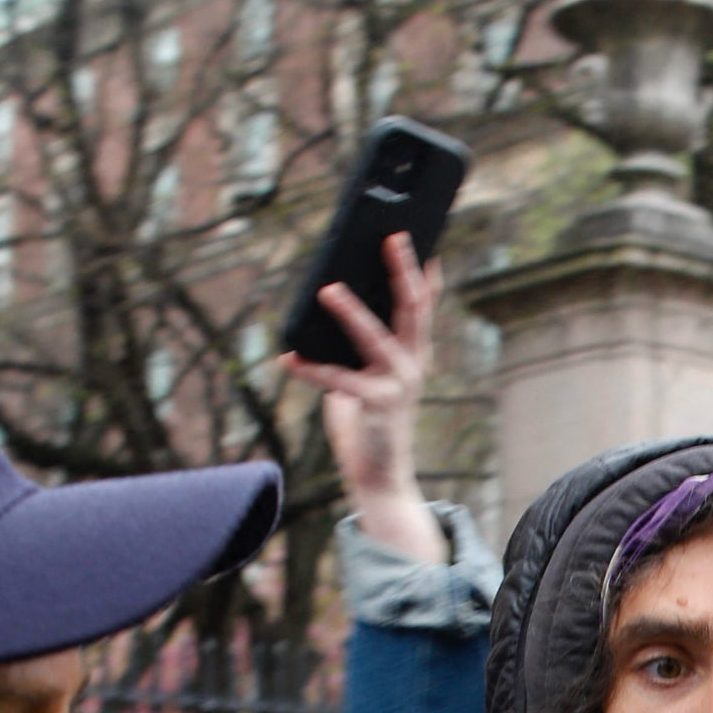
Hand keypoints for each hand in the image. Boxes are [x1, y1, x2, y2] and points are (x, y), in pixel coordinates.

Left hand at [285, 230, 446, 566]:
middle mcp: (414, 364)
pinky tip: (288, 358)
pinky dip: (310, 369)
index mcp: (414, 353)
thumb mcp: (364, 374)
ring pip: (378, 336)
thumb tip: (329, 299)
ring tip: (328, 289)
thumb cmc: (366, 421)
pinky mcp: (377, 406)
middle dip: (403, 269)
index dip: (424, 270)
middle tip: (391, 236)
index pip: (424, 304)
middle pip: (413, 307)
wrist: (380, 478)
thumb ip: (355, 344)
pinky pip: (339, 381)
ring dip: (351, 311)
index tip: (420, 234)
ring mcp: (399, 385)